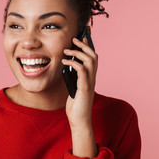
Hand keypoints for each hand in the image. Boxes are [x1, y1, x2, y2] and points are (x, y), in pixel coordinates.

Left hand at [61, 31, 97, 157]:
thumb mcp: (74, 88)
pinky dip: (73, 63)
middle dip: (84, 45)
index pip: (92, 58)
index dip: (88, 47)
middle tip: (74, 39)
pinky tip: (65, 61)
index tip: (82, 38)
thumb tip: (67, 66)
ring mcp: (90, 83)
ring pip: (90, 60)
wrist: (79, 120)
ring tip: (67, 49)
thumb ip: (74, 78)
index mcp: (90, 78)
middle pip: (93, 56)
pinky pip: (82, 70)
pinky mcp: (84, 88)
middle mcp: (92, 78)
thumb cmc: (76, 106)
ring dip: (78, 52)